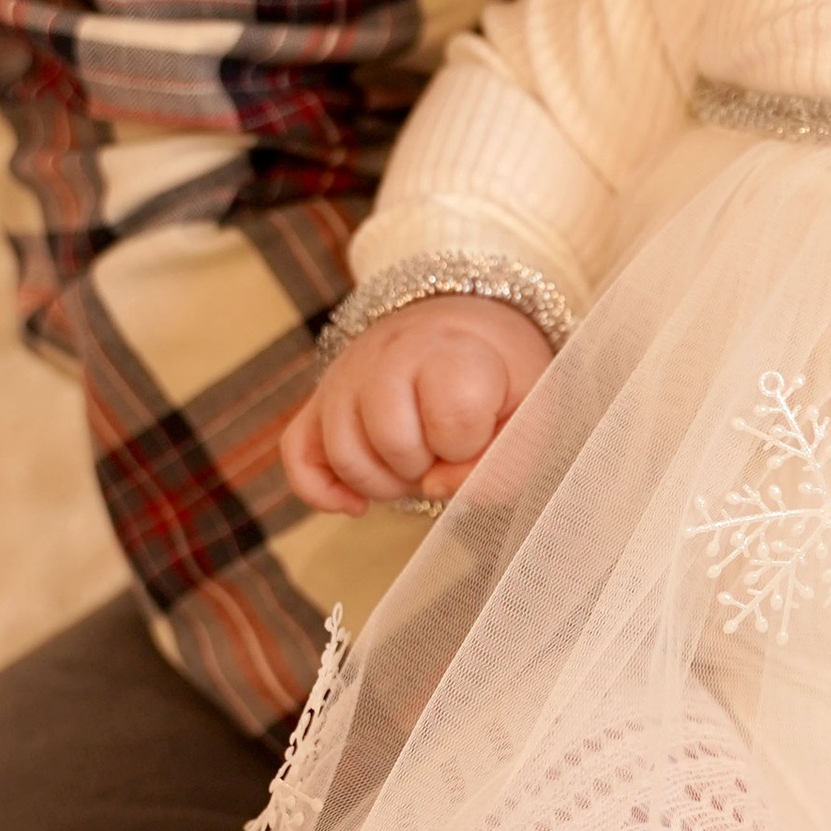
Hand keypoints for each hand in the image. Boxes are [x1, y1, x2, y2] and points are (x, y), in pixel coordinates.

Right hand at [284, 298, 552, 513]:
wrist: (466, 325)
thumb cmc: (502, 378)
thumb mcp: (533, 411)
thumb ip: (506, 461)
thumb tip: (435, 488)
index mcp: (452, 349)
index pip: (454, 416)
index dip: (471, 444)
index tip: (482, 431)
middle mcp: (388, 353)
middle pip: (390, 438)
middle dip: (425, 466)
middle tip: (445, 451)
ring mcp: (346, 375)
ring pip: (343, 454)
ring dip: (383, 483)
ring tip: (414, 464)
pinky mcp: (320, 399)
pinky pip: (297, 455)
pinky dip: (322, 491)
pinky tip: (357, 505)